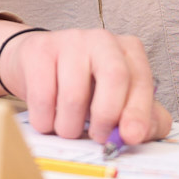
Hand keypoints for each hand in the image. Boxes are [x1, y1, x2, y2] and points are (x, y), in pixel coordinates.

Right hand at [0, 23, 171, 144]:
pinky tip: (47, 119)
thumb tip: (137, 135)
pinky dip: (45, 121)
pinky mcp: (39, 50)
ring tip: (67, 128)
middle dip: (107, 116)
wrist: (37, 68)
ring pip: (74, 96)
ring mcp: (69, 41)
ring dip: (70, 127)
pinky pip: (42, 98)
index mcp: (129, 50)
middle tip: (98, 138)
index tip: (130, 137)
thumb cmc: (86, 89)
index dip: (138, 112)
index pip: (141, 80)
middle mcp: (102, 39)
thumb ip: (142, 119)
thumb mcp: (119, 101)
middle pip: (115, 77)